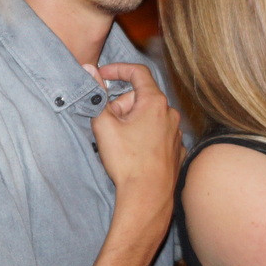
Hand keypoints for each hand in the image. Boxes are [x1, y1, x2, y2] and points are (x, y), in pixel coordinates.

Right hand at [84, 63, 184, 196]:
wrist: (147, 196)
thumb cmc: (127, 161)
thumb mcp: (104, 125)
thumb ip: (96, 94)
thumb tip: (89, 70)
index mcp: (155, 102)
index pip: (138, 72)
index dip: (118, 69)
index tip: (102, 76)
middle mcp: (170, 113)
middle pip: (140, 98)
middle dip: (121, 106)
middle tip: (108, 126)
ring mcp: (176, 132)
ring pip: (148, 117)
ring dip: (132, 123)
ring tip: (120, 145)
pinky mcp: (176, 149)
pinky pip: (156, 134)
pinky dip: (144, 137)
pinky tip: (134, 153)